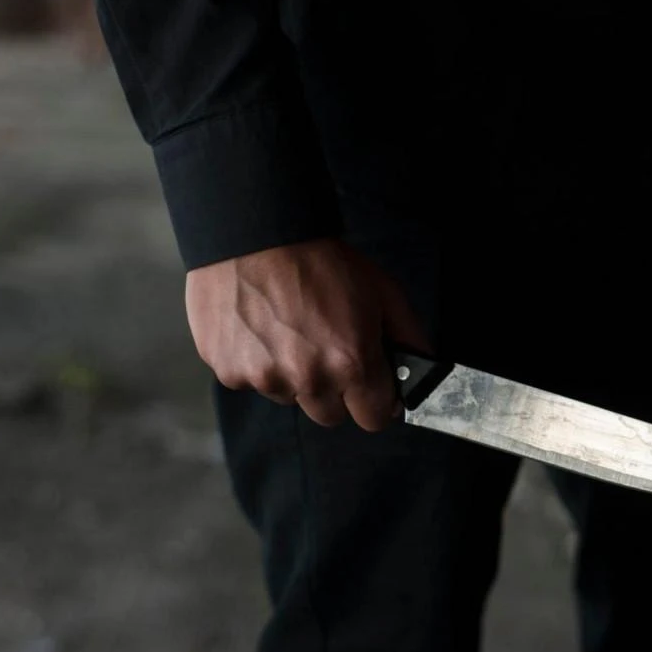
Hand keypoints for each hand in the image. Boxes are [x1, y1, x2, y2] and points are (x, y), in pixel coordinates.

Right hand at [185, 238, 430, 429]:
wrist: (256, 233)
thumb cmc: (322, 260)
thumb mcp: (383, 292)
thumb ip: (409, 337)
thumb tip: (422, 372)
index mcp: (352, 363)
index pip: (374, 419)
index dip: (375, 401)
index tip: (370, 385)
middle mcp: (309, 379)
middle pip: (331, 416)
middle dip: (335, 392)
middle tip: (326, 349)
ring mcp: (265, 378)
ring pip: (290, 398)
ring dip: (293, 377)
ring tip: (288, 331)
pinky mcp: (228, 371)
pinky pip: (251, 383)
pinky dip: (257, 363)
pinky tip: (259, 328)